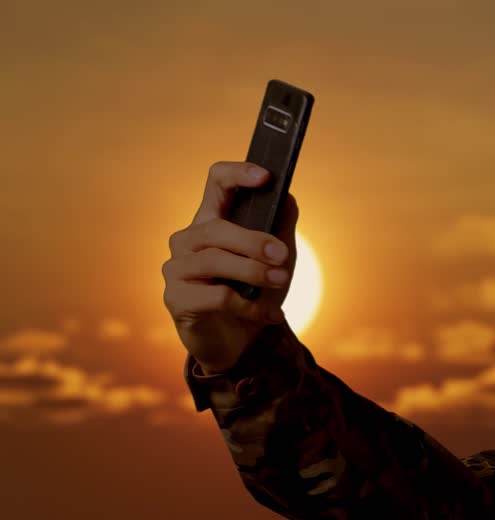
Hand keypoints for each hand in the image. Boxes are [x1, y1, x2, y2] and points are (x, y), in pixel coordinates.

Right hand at [161, 161, 298, 372]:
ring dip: (253, 272)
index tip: (266, 177)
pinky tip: (269, 315)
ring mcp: (177, 269)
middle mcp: (187, 240)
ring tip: (280, 281)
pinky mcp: (176, 299)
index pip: (216, 183)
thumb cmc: (254, 292)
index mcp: (212, 220)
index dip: (238, 174)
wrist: (241, 341)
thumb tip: (288, 196)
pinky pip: (215, 297)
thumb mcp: (277, 258)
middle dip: (253, 241)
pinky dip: (249, 306)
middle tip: (282, 256)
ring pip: (213, 261)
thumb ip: (281, 226)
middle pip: (216, 228)